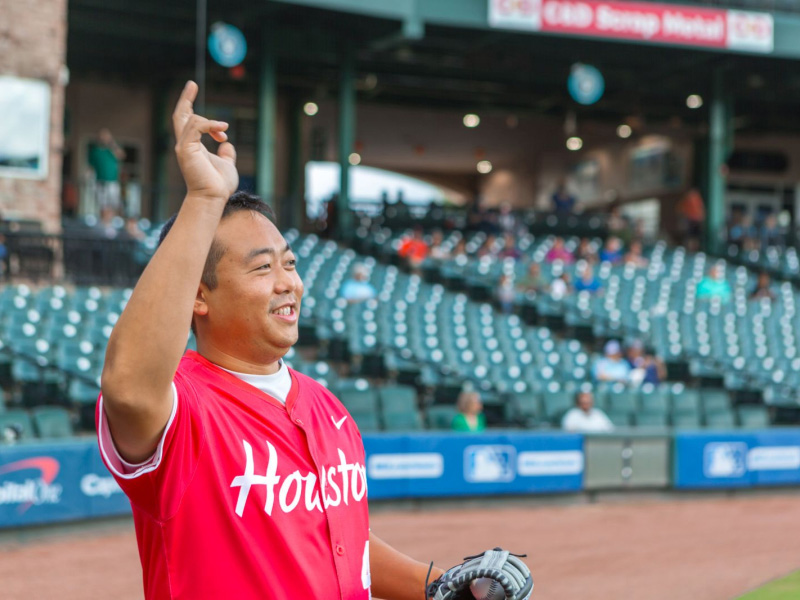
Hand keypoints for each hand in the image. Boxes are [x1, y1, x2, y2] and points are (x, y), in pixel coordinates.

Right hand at [172, 81, 237, 201]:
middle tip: (192, 84)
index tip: (193, 89)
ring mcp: (183, 147)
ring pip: (190, 120)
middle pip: (180, 116)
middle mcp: (184, 144)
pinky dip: (209, 125)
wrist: (213, 198)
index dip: (188, 104)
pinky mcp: (186, 150)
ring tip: (224, 131)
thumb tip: (227, 144)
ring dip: (209, 122)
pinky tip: (222, 131)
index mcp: (192, 146)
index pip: (187, 121)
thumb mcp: (227, 164)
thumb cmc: (218, 185)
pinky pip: (195, 127)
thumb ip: (226, 153)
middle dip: (185, 99)